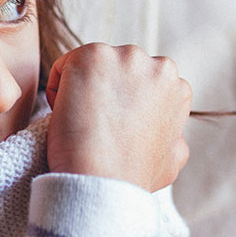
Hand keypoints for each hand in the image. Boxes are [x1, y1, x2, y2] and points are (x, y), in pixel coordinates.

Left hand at [45, 43, 191, 191]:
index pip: (139, 83)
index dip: (120, 108)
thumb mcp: (172, 158)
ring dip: (81, 90)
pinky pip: (64, 67)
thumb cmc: (131, 177)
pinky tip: (68, 115)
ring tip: (82, 122)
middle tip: (93, 126)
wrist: (102, 180)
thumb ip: (173, 136)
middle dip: (103, 92)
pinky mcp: (92, 56)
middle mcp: (157, 65)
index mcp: (177, 87)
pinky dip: (58, 90)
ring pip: (91, 67)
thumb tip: (171, 134)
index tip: (111, 129)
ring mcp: (124, 57)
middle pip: (115, 70)